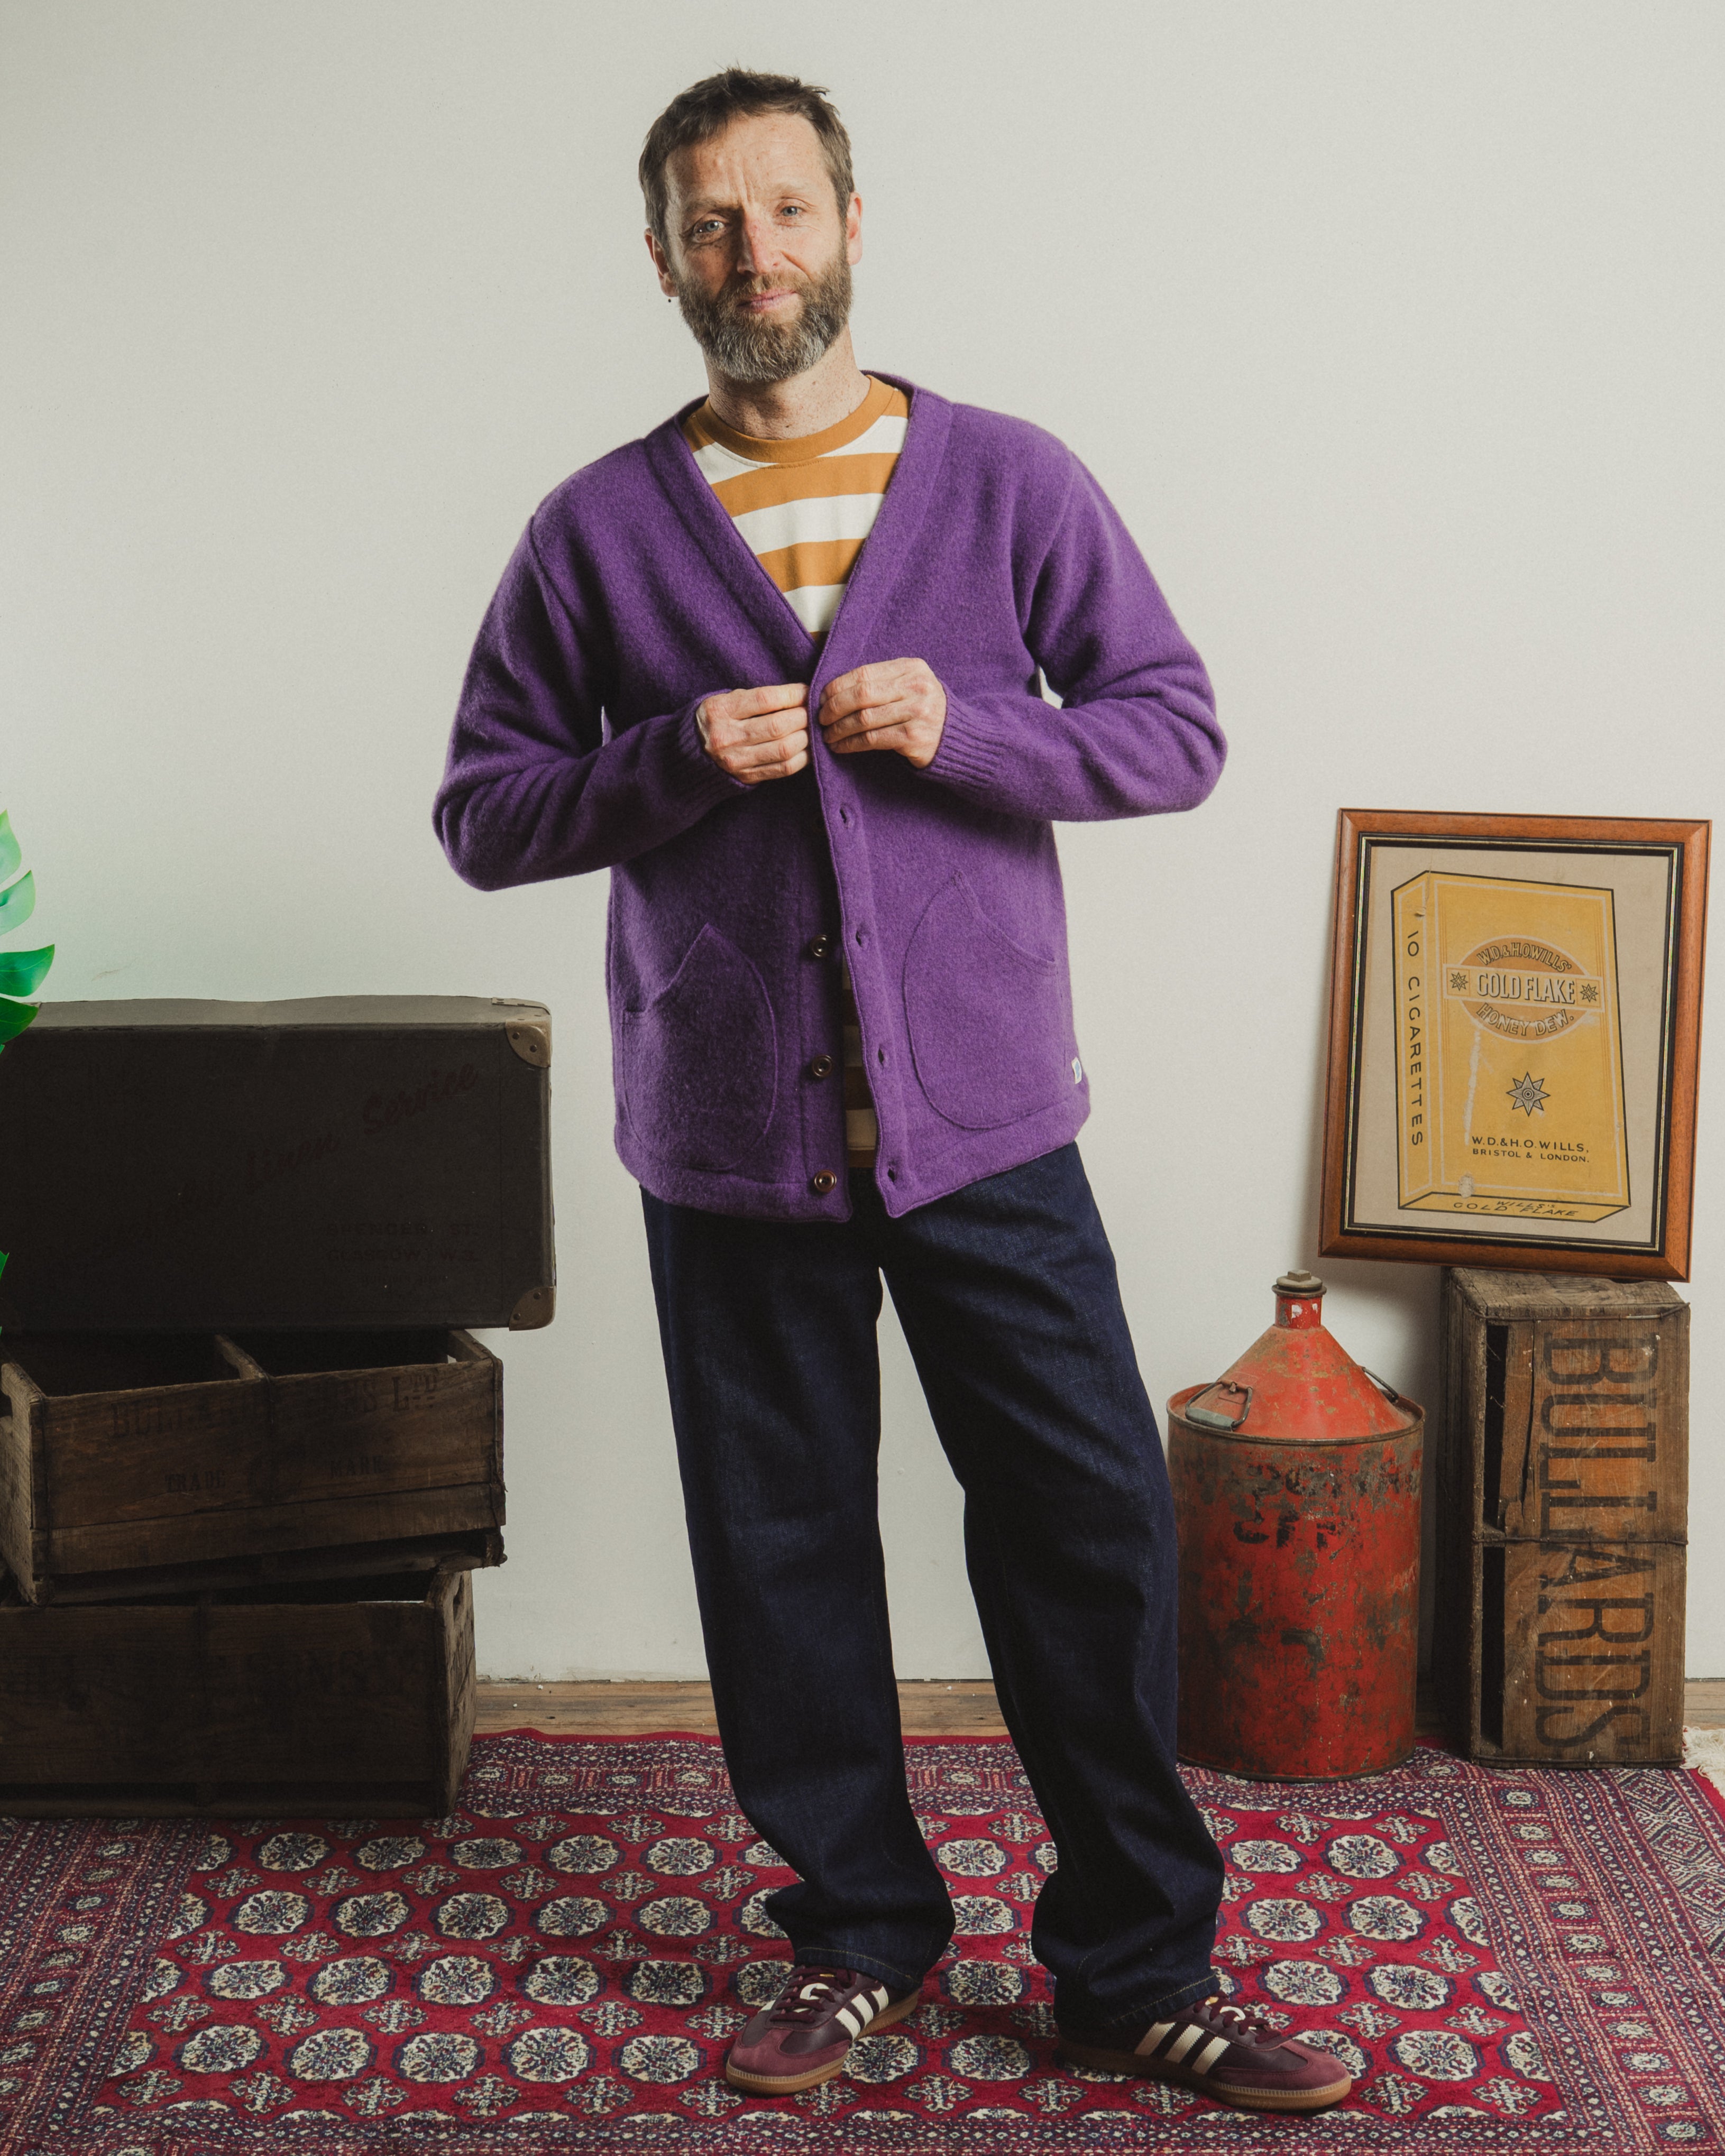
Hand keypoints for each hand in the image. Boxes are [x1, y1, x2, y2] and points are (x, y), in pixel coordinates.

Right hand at [697, 683, 809, 784]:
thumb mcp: (728, 700)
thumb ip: (758, 698)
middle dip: (803, 716)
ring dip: (806, 737)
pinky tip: (808, 747)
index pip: (765, 700)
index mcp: (720, 710)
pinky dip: (803, 757)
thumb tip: (800, 696)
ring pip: (784, 749)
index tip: (807, 691)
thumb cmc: (718, 719)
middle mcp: (726, 737)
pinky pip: (784, 768)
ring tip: (812, 728)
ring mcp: (736, 760)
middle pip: (777, 726)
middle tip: (813, 711)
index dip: (792, 695)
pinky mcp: (747, 777)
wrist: (692, 752)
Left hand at [818, 659, 946, 768]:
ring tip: (827, 735)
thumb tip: (834, 689)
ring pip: (864, 719)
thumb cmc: (923, 710)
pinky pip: (872, 739)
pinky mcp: (914, 737)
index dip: (837, 686)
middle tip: (820, 718)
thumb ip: (882, 681)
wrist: (955, 738)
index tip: (821, 698)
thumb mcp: (909, 685)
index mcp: (912, 668)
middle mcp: (916, 687)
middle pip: (862, 694)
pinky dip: (851, 744)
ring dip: (839, 729)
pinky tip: (840, 747)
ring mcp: (917, 712)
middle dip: (834, 707)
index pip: (864, 673)